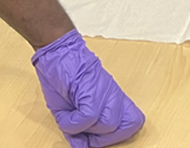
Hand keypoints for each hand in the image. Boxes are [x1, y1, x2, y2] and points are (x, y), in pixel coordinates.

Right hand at [32, 30, 144, 147]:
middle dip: (102, 140)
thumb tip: (82, 146)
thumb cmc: (63, 76)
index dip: (119, 136)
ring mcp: (103, 92)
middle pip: (121, 127)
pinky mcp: (91, 90)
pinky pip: (89, 117)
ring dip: (88, 131)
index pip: (133, 120)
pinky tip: (67, 115)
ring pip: (109, 124)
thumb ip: (80, 127)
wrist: (56, 51)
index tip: (98, 139)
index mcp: (112, 98)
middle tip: (84, 137)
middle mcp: (112, 95)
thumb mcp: (73, 106)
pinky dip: (75, 123)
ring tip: (74, 121)